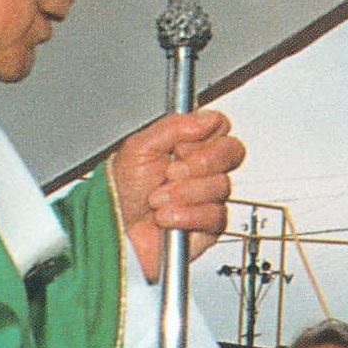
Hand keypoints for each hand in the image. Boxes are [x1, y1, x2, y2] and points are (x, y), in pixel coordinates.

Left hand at [110, 110, 244, 282]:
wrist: (115, 230)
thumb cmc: (122, 192)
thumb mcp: (140, 148)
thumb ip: (174, 126)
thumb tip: (207, 118)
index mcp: (188, 145)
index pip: (220, 127)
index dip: (204, 136)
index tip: (179, 147)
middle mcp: (203, 169)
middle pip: (231, 152)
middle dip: (198, 163)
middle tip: (171, 173)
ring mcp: (209, 196)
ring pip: (221, 184)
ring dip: (183, 193)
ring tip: (158, 200)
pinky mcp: (210, 224)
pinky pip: (215, 215)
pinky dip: (186, 216)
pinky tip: (166, 218)